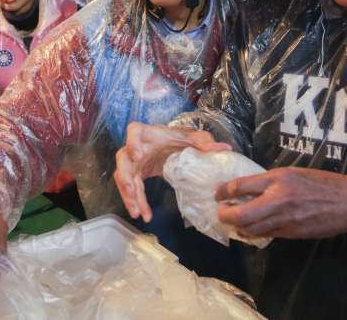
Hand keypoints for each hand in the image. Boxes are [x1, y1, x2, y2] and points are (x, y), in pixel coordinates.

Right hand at [114, 122, 230, 221]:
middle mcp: (135, 147)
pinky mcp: (135, 174)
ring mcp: (133, 162)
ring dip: (128, 196)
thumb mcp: (191, 138)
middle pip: (122, 159)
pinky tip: (144, 215)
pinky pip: (131, 190)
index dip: (132, 142)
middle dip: (125, 176)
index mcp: (149, 134)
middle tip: (132, 190)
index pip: (134, 131)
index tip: (137, 156)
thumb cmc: (177, 139)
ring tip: (137, 212)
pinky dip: (136, 202)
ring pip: (123, 178)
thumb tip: (225, 149)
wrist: (170, 146)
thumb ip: (204, 142)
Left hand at [215, 168, 346, 239]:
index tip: (217, 194)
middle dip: (225, 215)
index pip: (241, 186)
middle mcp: (278, 200)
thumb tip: (247, 187)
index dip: (224, 191)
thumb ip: (270, 181)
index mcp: (278, 179)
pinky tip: (250, 229)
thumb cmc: (321, 182)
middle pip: (240, 213)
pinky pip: (266, 235)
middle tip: (221, 212)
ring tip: (233, 221)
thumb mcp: (293, 173)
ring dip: (237, 226)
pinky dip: (254, 233)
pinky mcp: (291, 234)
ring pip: (250, 229)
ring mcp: (284, 220)